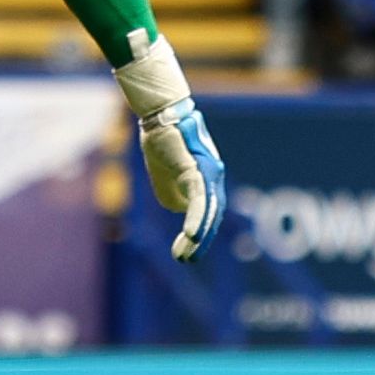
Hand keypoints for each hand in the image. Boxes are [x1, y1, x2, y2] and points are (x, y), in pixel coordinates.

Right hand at [138, 95, 227, 258]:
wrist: (160, 114)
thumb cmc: (162, 142)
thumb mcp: (167, 176)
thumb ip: (176, 196)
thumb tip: (185, 211)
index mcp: (208, 178)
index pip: (209, 211)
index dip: (201, 232)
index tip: (186, 250)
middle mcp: (215, 176)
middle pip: (213, 214)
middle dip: (201, 240)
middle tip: (187, 260)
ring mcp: (209, 172)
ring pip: (210, 210)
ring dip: (200, 236)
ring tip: (188, 256)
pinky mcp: (198, 169)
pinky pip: (201, 200)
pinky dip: (198, 220)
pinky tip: (192, 236)